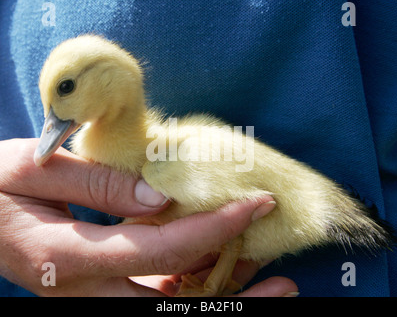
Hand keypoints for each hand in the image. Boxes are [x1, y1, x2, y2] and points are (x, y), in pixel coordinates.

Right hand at [0, 138, 296, 295]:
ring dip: (218, 296)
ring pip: (166, 309)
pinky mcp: (98, 292)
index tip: (255, 206)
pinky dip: (191, 286)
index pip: (161, 248)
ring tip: (264, 278)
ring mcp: (92, 299)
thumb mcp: (38, 169)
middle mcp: (84, 292)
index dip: (214, 229)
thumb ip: (101, 183)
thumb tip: (163, 199)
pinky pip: (153, 297)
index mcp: (67, 257)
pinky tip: (218, 269)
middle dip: (232, 298)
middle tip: (283, 285)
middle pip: (171, 306)